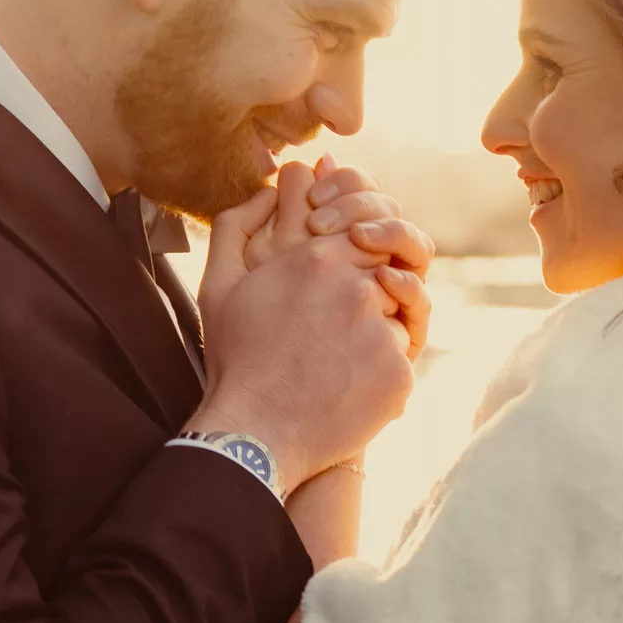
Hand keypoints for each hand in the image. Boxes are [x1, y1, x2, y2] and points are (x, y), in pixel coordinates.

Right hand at [194, 175, 414, 491]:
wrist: (254, 435)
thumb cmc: (236, 359)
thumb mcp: (220, 283)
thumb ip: (238, 224)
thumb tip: (271, 187)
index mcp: (318, 258)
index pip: (364, 238)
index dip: (352, 264)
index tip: (332, 293)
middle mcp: (356, 288)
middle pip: (385, 275)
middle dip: (365, 299)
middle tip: (331, 332)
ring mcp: (382, 332)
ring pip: (397, 317)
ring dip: (374, 335)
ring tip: (335, 362)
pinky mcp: (400, 373)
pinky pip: (402, 359)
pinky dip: (380, 372)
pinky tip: (345, 388)